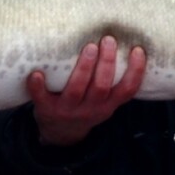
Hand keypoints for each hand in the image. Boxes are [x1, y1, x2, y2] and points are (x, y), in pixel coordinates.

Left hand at [27, 36, 145, 146]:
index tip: (137, 50)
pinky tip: (37, 73)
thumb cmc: (85, 106)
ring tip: (88, 47)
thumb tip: (121, 40)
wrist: (60, 135)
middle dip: (106, 63)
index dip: (136, 71)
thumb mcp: (104, 101)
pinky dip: (38, 87)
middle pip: (101, 87)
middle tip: (108, 39)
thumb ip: (111, 81)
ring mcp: (67, 110)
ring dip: (83, 68)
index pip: (127, 90)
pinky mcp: (46, 110)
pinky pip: (41, 99)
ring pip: (76, 90)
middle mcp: (90, 109)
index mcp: (107, 105)